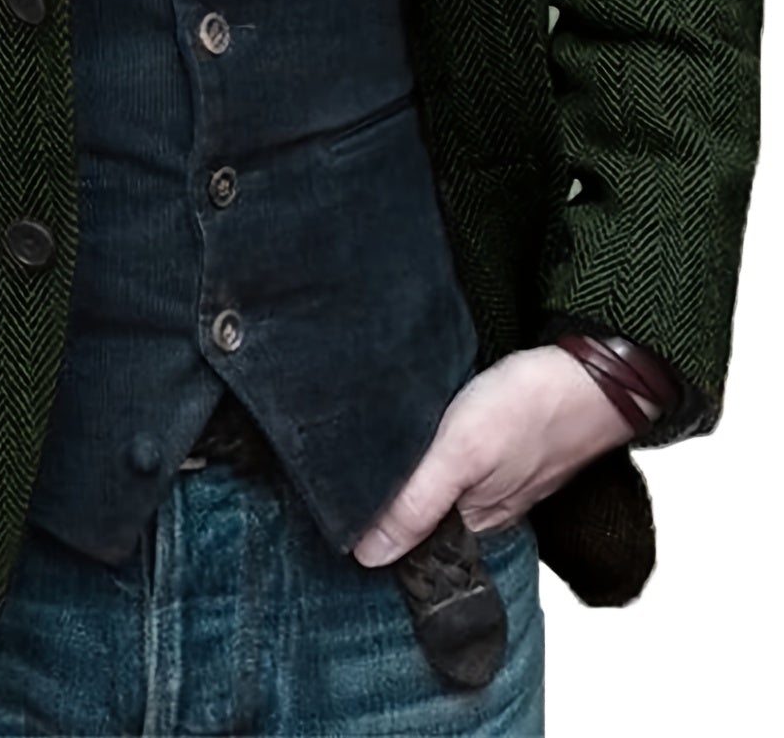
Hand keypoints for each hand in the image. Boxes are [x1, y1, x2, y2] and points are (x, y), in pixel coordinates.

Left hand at [350, 343, 649, 568]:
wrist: (593, 371)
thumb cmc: (529, 407)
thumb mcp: (461, 454)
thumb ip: (416, 504)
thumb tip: (368, 555)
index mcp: (474, 521)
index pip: (411, 543)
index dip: (373, 528)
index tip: (333, 509)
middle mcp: (484, 506)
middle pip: (422, 513)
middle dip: (386, 497)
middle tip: (341, 471)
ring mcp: (497, 475)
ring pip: (438, 483)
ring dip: (410, 470)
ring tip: (369, 450)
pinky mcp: (503, 444)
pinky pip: (458, 458)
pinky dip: (435, 447)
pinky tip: (420, 430)